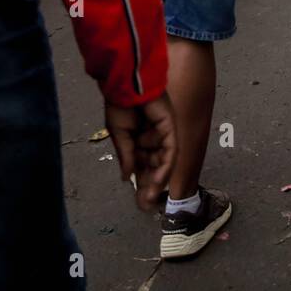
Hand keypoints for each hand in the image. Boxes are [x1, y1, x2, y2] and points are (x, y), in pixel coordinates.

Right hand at [105, 94, 175, 211]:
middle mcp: (153, 137)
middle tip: (147, 206)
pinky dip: (165, 166)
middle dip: (151, 186)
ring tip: (151, 196)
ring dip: (157, 179)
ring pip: (163, 161)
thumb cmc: (120, 104)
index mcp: (138, 139)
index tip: (139, 202)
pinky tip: (159, 179)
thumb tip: (127, 178)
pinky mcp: (171, 127)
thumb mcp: (119, 135)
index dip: (141, 183)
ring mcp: (163, 133)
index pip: (142, 165)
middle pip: (154, 166)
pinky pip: (171, 151)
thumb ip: (126, 156)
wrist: (126, 85)